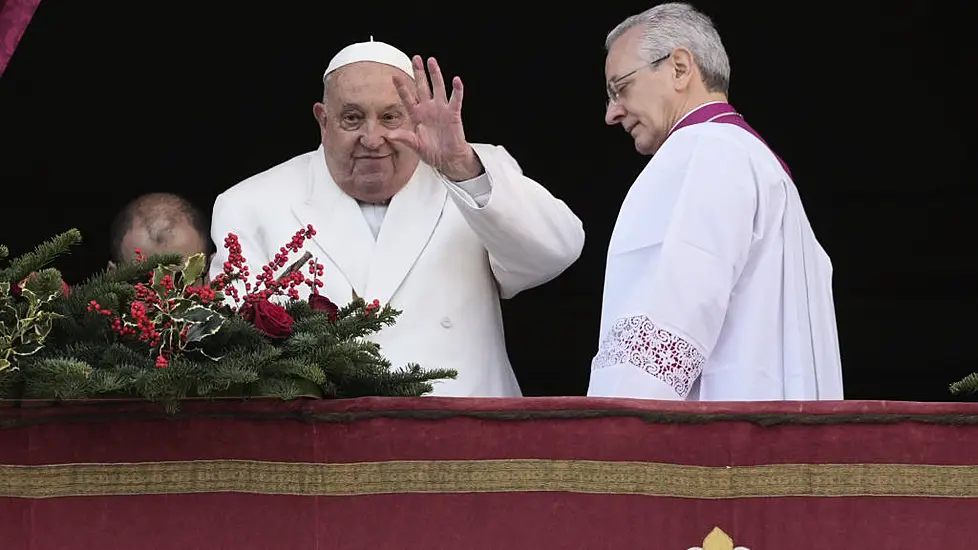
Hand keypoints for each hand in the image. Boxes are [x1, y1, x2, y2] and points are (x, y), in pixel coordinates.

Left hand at [390, 55, 482, 180]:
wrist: (447, 159)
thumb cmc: (431, 152)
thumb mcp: (414, 145)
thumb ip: (403, 138)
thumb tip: (388, 135)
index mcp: (416, 115)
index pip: (407, 98)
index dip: (402, 87)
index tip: (394, 76)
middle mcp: (428, 109)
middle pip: (422, 87)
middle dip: (419, 73)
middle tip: (416, 59)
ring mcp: (441, 109)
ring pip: (438, 88)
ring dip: (435, 74)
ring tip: (432, 61)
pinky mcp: (453, 114)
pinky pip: (455, 99)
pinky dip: (457, 90)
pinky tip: (456, 80)